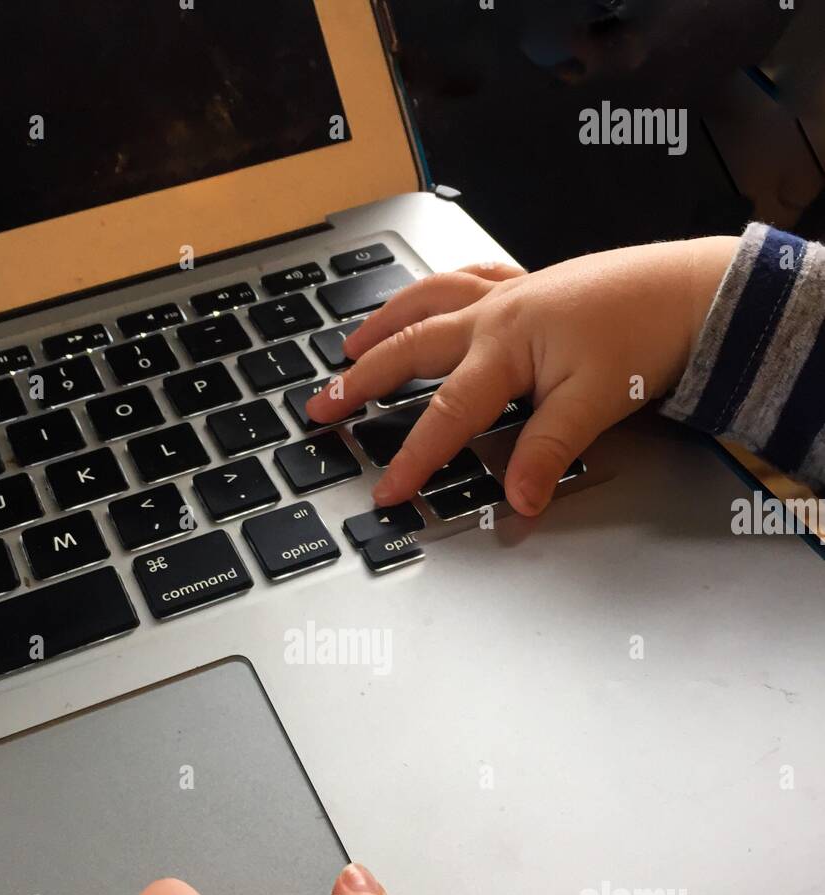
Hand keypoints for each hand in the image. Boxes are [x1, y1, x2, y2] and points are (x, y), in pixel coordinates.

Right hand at [305, 238, 737, 514]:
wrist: (688, 290)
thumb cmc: (645, 334)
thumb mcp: (595, 402)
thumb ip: (547, 451)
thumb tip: (516, 499)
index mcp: (506, 344)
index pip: (446, 413)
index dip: (413, 457)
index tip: (386, 490)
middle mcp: (496, 313)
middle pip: (411, 349)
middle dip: (362, 382)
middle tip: (321, 407)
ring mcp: (508, 294)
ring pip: (427, 303)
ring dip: (383, 325)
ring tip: (349, 347)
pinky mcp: (527, 286)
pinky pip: (465, 280)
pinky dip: (434, 290)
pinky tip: (423, 299)